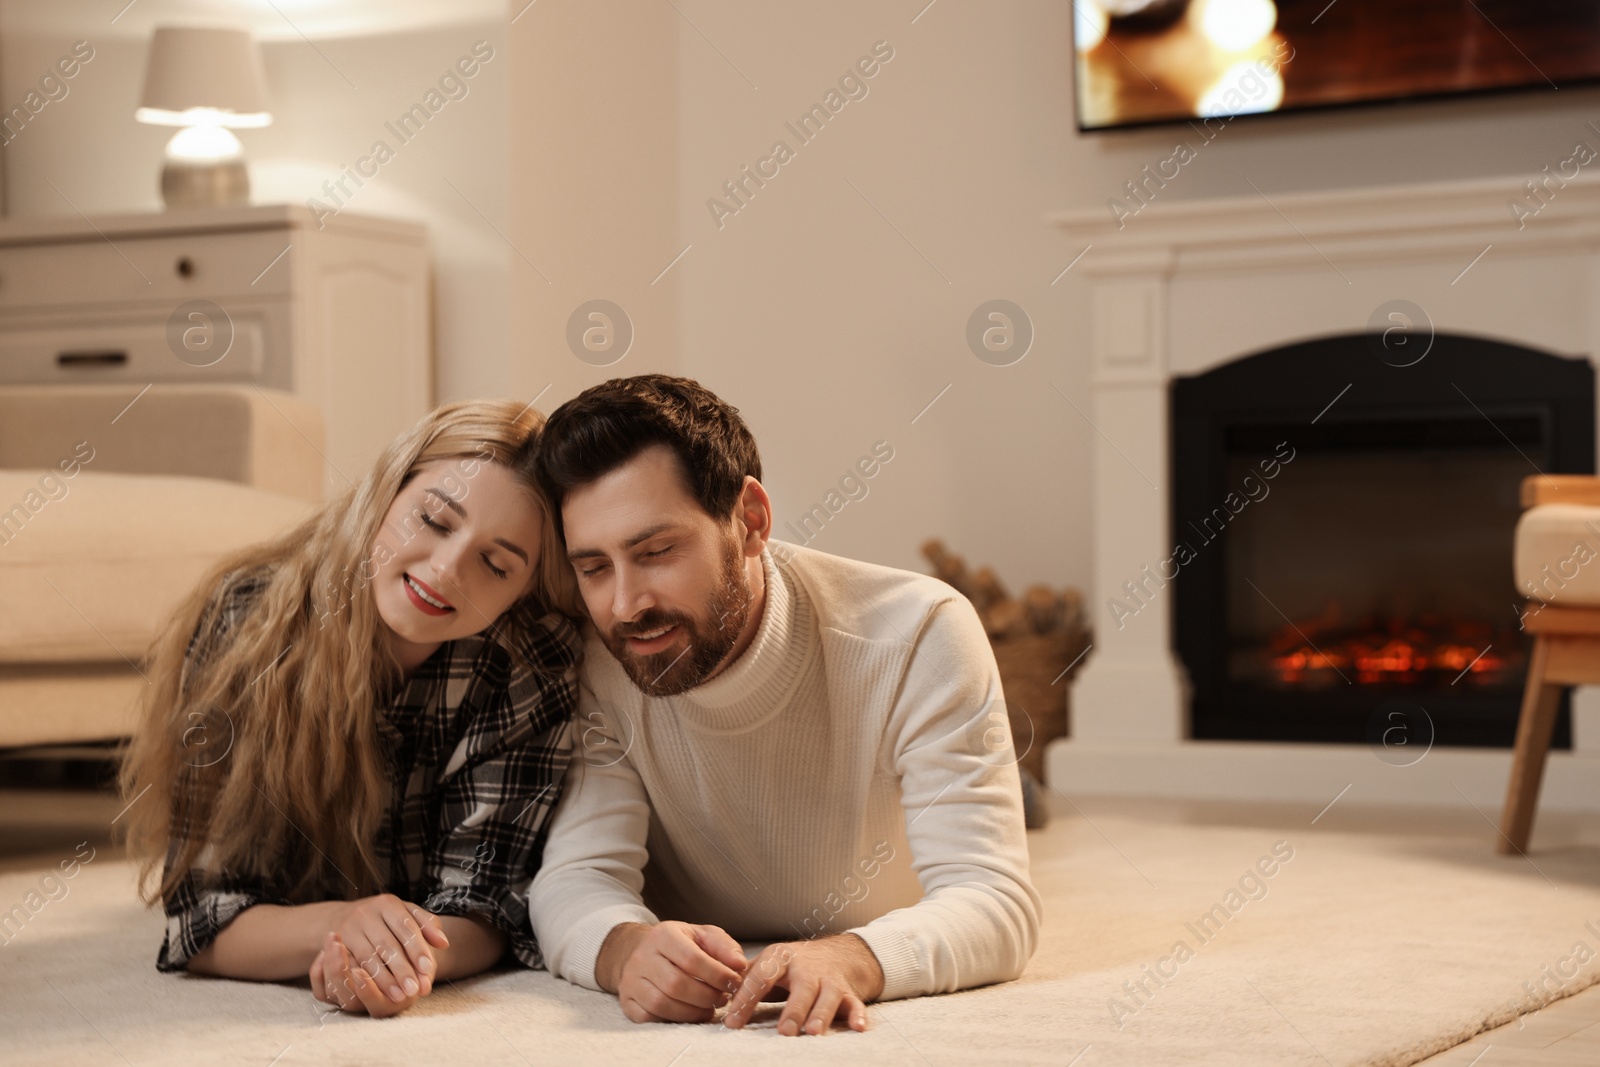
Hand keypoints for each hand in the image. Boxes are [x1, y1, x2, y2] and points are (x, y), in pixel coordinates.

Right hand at [315, 894, 449, 1008]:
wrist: (344, 918)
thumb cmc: (385, 920)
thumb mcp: (405, 915)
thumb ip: (427, 926)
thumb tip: (444, 943)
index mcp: (388, 903)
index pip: (406, 928)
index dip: (417, 949)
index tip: (428, 969)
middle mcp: (366, 913)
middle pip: (388, 944)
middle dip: (402, 969)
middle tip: (415, 990)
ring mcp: (349, 928)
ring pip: (370, 958)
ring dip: (385, 980)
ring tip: (400, 997)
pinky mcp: (337, 945)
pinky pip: (354, 966)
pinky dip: (368, 982)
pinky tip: (379, 994)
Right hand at [600, 921, 748, 1023]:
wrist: (643, 952)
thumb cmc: (681, 945)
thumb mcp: (703, 935)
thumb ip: (725, 947)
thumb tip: (740, 965)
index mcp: (663, 935)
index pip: (691, 959)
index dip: (717, 975)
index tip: (734, 983)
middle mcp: (642, 957)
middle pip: (676, 984)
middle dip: (706, 996)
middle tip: (723, 999)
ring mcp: (631, 981)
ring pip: (662, 1004)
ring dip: (692, 1012)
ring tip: (709, 1008)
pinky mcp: (627, 1002)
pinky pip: (649, 1018)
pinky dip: (673, 1021)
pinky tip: (689, 1015)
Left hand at [723, 935, 883, 1035]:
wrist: (838, 953)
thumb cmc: (794, 965)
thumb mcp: (768, 964)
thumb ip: (746, 979)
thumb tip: (716, 996)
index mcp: (780, 958)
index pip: (761, 977)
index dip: (746, 998)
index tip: (732, 1022)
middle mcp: (806, 968)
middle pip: (801, 988)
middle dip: (793, 1010)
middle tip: (784, 1031)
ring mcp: (829, 979)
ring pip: (828, 996)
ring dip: (821, 1014)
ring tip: (813, 1032)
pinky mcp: (848, 991)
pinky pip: (855, 1003)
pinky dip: (858, 1014)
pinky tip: (858, 1027)